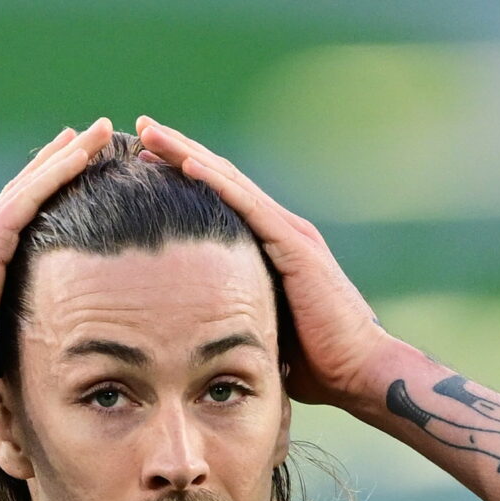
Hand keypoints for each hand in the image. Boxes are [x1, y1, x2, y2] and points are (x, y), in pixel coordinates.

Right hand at [0, 117, 115, 419]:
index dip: (47, 192)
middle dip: (61, 160)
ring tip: (100, 130)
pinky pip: (31, 196)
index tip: (75, 171)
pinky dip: (58, 171)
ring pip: (33, 183)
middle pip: (28, 189)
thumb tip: (37, 352)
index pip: (21, 218)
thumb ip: (13, 333)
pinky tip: (83, 152)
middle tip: (91, 135)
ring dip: (69, 154)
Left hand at [135, 117, 399, 407]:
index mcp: (273, 245)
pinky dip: (217, 183)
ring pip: (230, 182)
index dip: (185, 173)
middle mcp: (281, 229)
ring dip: (188, 154)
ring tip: (151, 133)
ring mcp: (290, 234)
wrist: (359, 371)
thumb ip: (235, 309)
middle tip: (140, 129)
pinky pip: (248, 206)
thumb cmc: (314, 362)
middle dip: (179, 151)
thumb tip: (192, 323)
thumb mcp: (260, 325)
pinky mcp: (296, 247)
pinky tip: (187, 164)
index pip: (222, 198)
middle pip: (222, 178)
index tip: (145, 160)